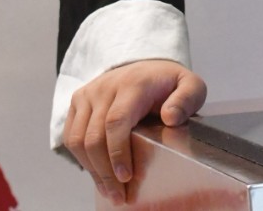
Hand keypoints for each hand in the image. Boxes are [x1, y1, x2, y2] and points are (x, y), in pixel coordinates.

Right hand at [63, 59, 206, 205]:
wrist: (147, 67)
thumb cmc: (168, 83)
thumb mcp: (191, 85)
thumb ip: (187, 99)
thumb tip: (170, 117)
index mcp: (133, 84)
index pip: (116, 121)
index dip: (117, 152)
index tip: (126, 177)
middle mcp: (105, 87)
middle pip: (94, 136)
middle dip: (105, 171)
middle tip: (119, 196)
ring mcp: (88, 94)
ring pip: (78, 139)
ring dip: (92, 170)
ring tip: (109, 191)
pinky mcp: (78, 102)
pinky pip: (71, 136)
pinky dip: (82, 159)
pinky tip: (98, 174)